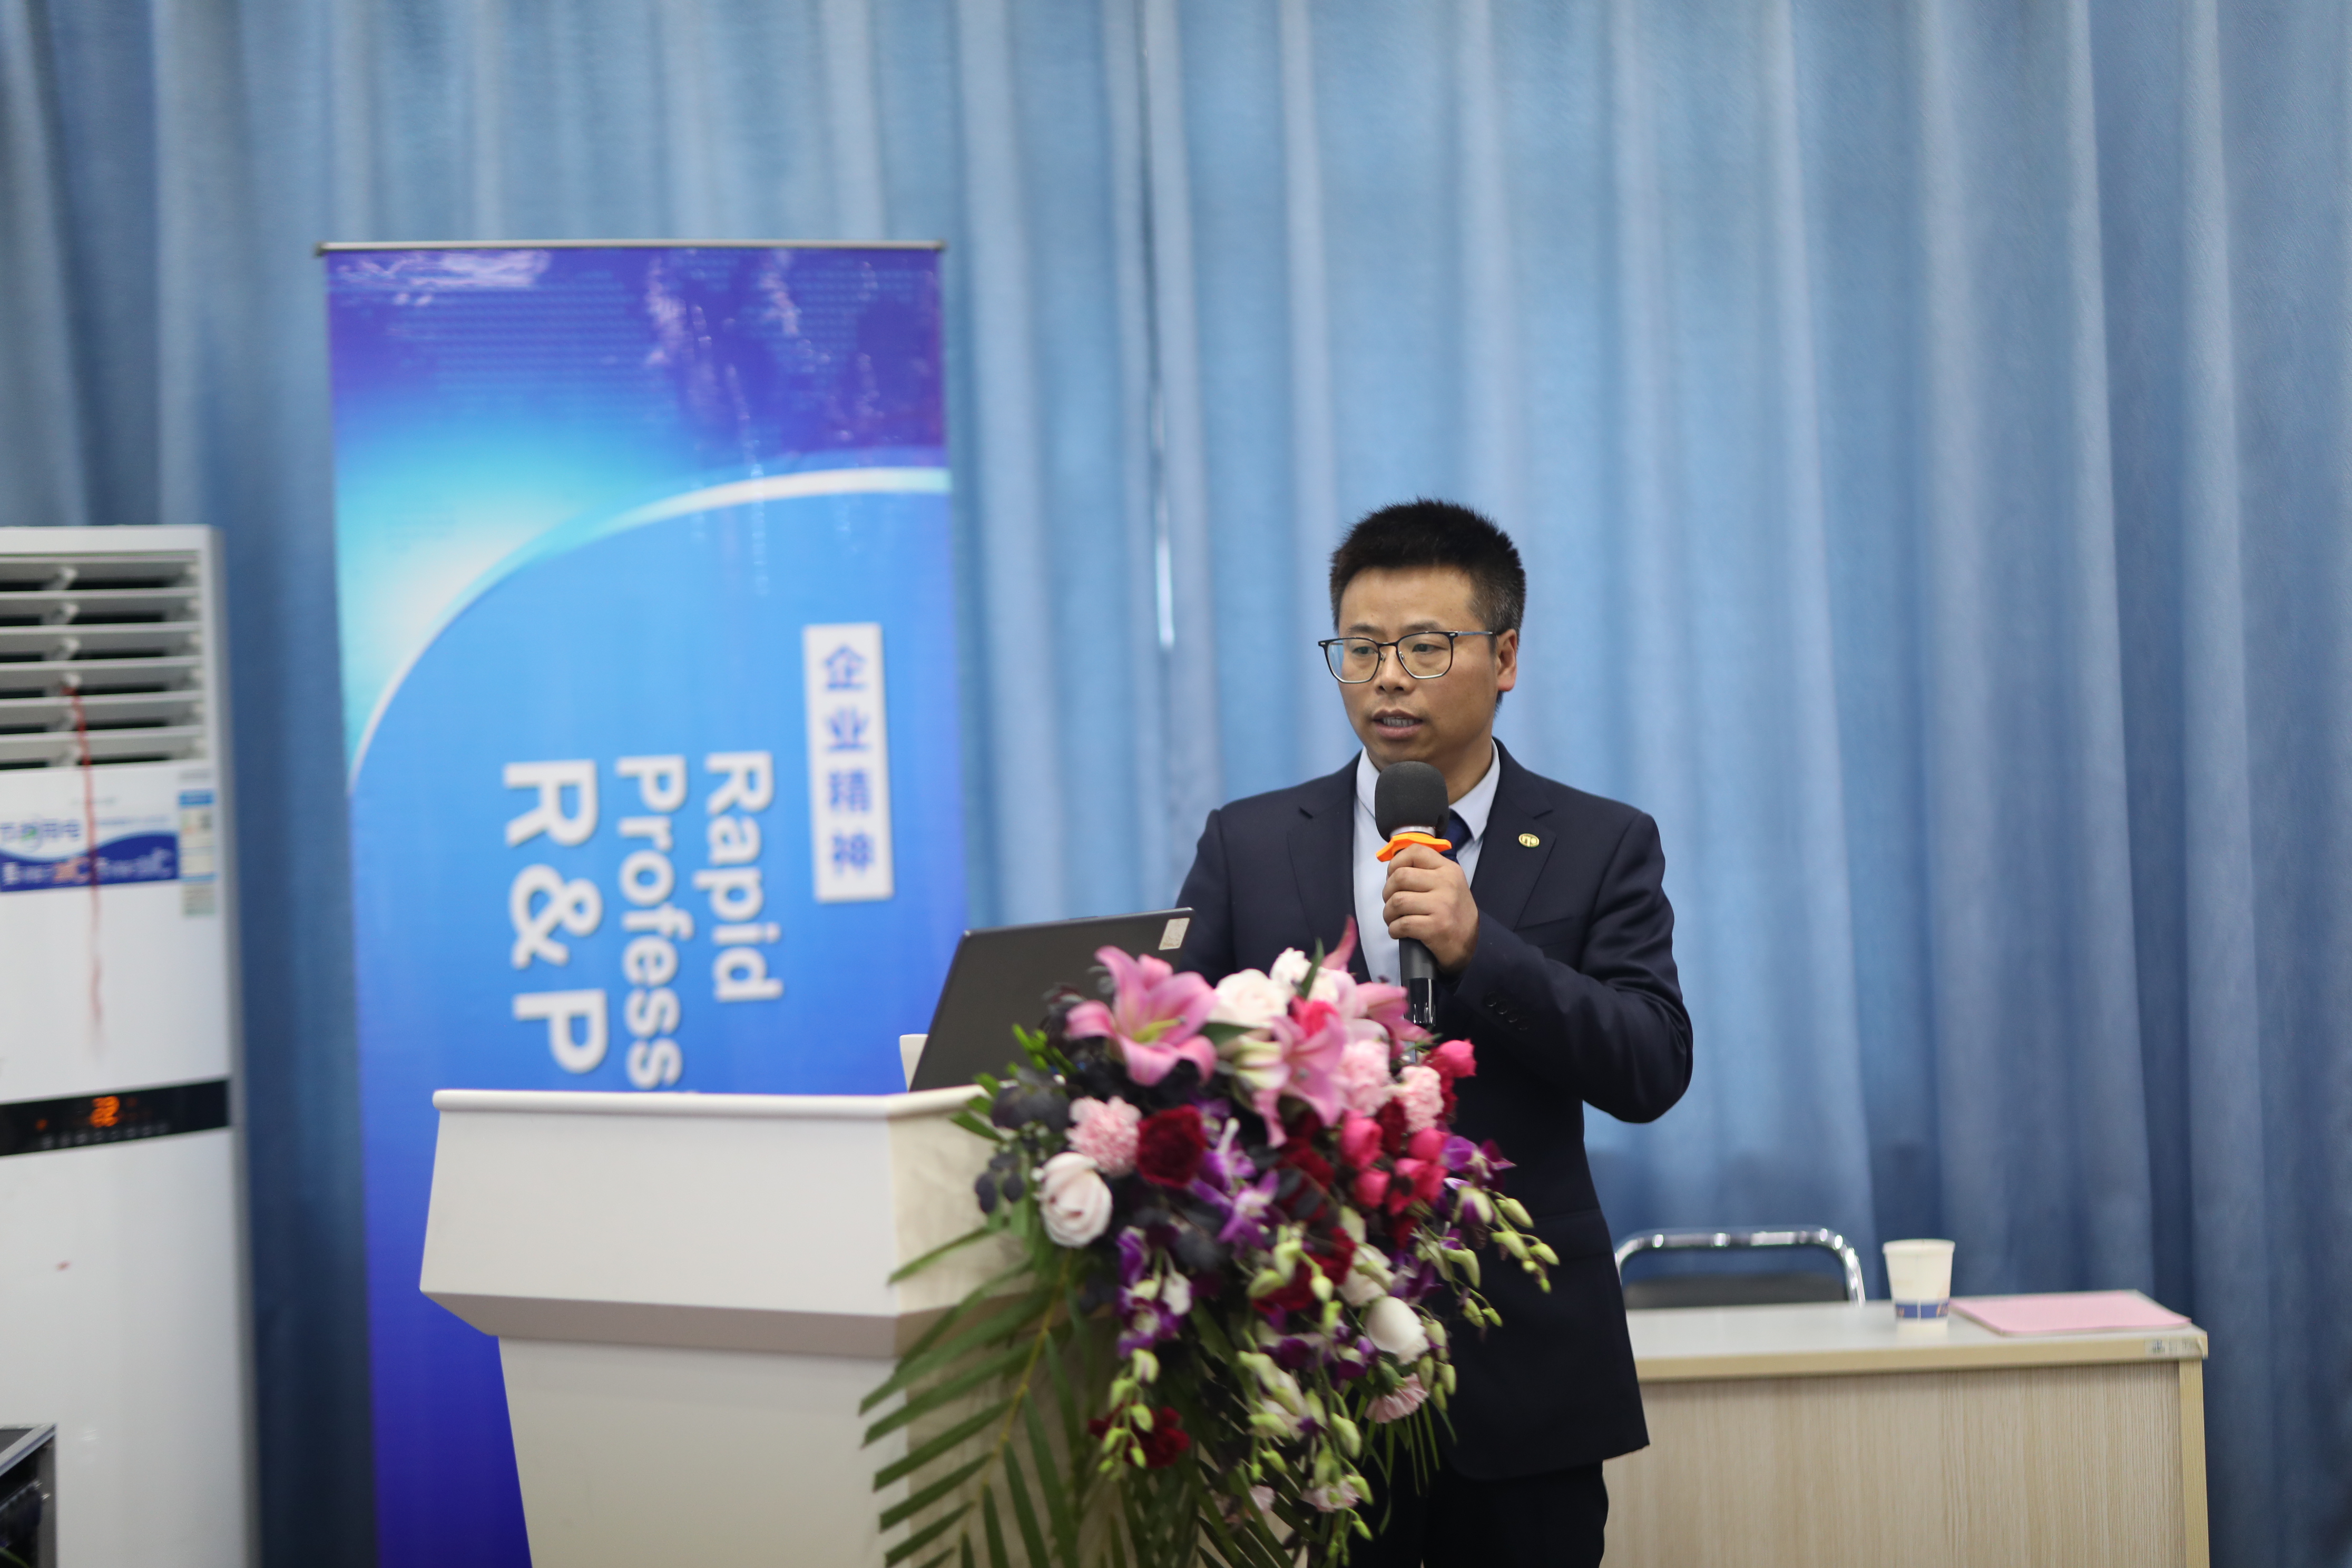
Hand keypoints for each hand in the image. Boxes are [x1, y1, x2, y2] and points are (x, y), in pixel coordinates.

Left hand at [1381, 844, 1478, 974]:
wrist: (1471, 944)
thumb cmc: (1453, 914)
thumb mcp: (1448, 884)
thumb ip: (1426, 872)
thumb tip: (1393, 869)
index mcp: (1448, 869)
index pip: (1415, 851)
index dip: (1396, 863)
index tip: (1393, 877)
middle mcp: (1446, 883)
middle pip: (1400, 877)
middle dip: (1387, 892)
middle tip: (1392, 903)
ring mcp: (1442, 905)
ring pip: (1397, 901)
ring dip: (1388, 913)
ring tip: (1394, 919)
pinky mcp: (1436, 927)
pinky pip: (1402, 924)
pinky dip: (1394, 929)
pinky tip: (1399, 931)